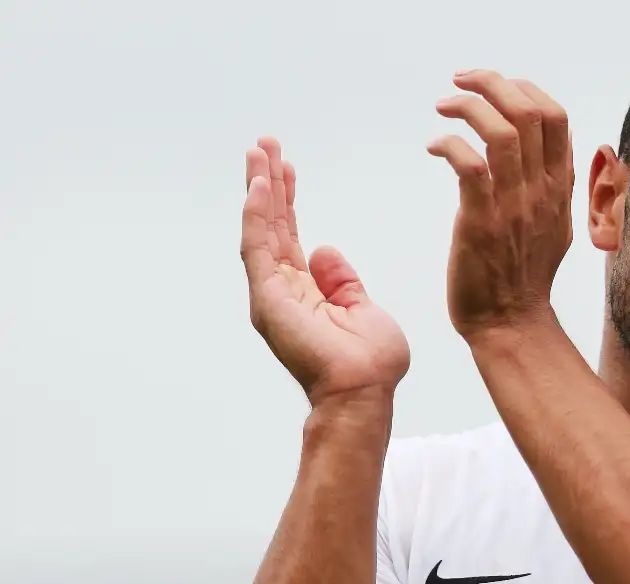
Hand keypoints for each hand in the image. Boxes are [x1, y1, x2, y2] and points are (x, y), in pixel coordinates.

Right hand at [240, 137, 410, 407]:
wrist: (364, 390)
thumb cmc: (370, 362)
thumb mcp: (362, 308)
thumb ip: (342, 280)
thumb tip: (325, 251)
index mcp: (305, 291)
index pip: (291, 235)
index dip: (288, 199)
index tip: (286, 167)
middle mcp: (282, 289)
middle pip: (272, 224)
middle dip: (268, 183)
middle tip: (264, 145)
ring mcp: (272, 293)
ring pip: (261, 228)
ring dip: (258, 188)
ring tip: (258, 151)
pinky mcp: (268, 297)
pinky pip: (258, 247)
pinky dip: (256, 214)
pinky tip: (257, 185)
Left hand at [427, 70, 573, 340]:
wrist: (511, 325)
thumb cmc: (524, 278)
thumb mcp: (556, 226)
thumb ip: (554, 188)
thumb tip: (549, 156)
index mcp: (560, 188)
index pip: (556, 116)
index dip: (524, 88)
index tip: (496, 87)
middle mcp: (542, 191)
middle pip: (530, 112)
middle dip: (493, 83)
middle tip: (462, 80)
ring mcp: (514, 206)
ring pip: (502, 131)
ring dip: (468, 106)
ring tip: (444, 105)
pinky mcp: (481, 222)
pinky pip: (470, 165)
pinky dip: (449, 143)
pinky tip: (434, 146)